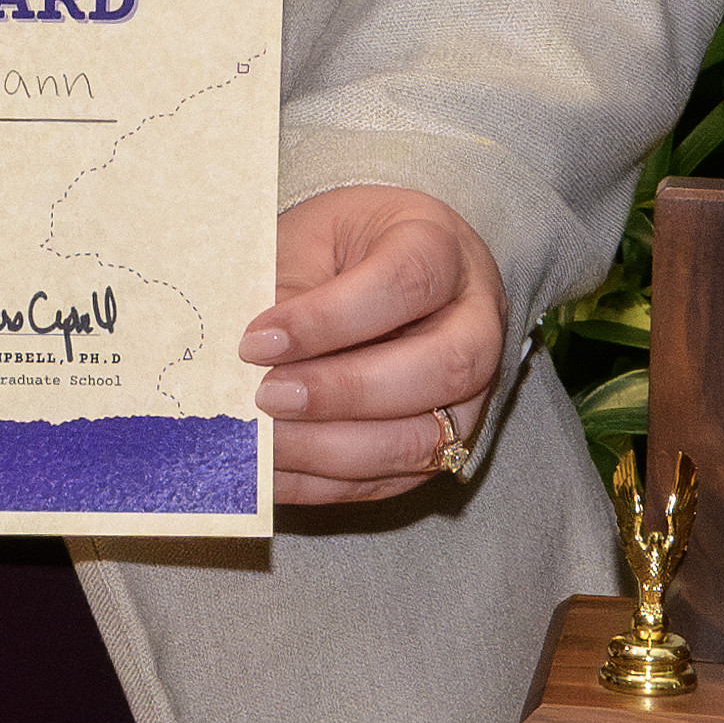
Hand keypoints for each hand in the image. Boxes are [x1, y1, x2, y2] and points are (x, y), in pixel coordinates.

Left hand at [248, 183, 503, 513]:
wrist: (376, 273)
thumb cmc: (340, 251)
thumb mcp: (309, 240)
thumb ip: (287, 292)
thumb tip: (248, 361)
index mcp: (442, 249)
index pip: (405, 284)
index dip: (328, 320)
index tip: (257, 342)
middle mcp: (475, 325)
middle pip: (440, 368)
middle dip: (344, 392)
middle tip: (266, 396)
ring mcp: (468, 395)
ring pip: (422, 440)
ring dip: (331, 449)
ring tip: (262, 441)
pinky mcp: (440, 449)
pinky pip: (389, 480)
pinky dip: (323, 482)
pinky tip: (270, 472)